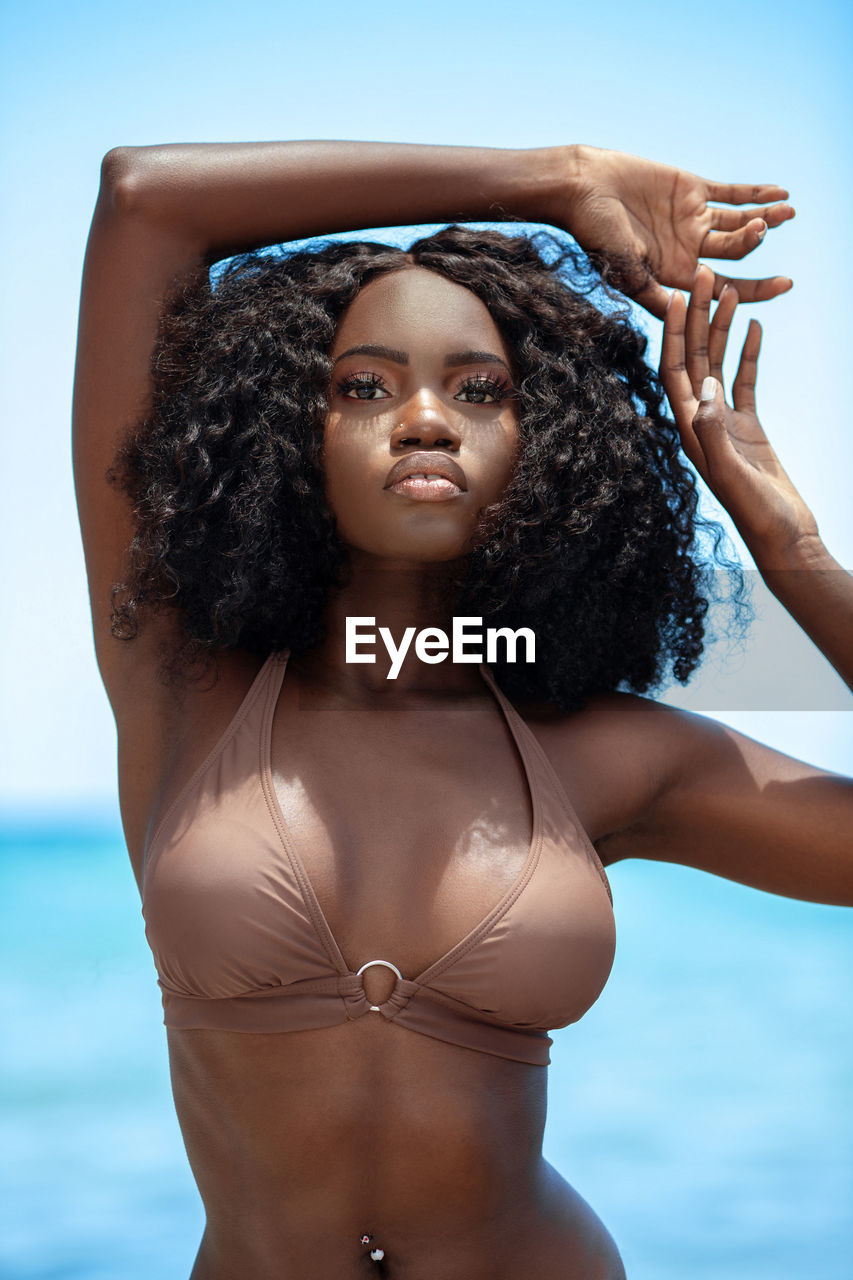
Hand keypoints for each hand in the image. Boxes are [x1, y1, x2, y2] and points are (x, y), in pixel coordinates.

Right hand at [560, 146, 794, 317]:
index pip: (724, 288)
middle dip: (758, 246)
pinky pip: (731, 193)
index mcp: (676, 275)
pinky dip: (755, 193)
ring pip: (737, 222)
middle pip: (736, 254)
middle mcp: (688, 250)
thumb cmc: (597, 235)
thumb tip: (683, 318)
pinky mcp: (691, 190)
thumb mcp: (628, 273)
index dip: (755, 289)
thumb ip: (657, 295)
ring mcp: (692, 220)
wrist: (583, 189)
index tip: (784, 285)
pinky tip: (779, 193)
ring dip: (764, 218)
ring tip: (787, 213)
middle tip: (770, 230)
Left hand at [660, 264, 819, 561]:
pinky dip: (748, 352)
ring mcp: (725, 423)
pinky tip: (755, 324)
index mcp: (688, 430)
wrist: (784, 537)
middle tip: (703, 274)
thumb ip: (714, 432)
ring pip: (718, 363)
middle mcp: (700, 422)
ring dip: (722, 327)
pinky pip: (744, 381)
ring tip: (728, 289)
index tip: (679, 293)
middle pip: (693, 358)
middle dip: (696, 316)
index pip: (675, 370)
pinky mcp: (748, 427)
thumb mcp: (732, 473)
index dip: (675, 331)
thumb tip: (702, 388)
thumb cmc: (756, 514)